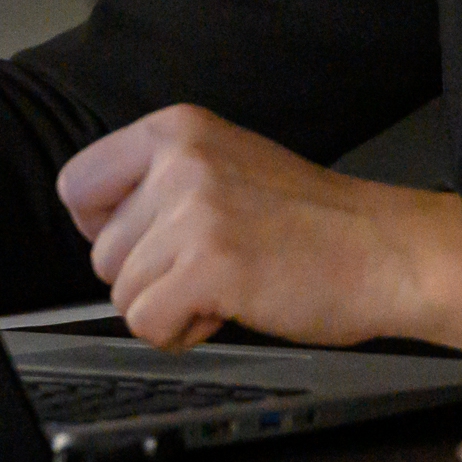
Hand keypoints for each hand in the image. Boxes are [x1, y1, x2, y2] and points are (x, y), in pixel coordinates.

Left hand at [56, 105, 461, 355]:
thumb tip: (99, 223)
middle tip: (211, 266)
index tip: (145, 242)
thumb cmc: (315, 221)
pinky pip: (148, 324)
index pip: (77, 184)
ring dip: (171, 306)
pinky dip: (184, 333)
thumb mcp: (227, 165)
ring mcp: (193, 210)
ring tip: (228, 284)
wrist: (384, 251)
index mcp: (177, 129)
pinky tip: (228, 307)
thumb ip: (162, 181)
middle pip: (100, 252)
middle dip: (149, 276)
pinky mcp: (207, 264)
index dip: (105, 229)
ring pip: (122, 294)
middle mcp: (179, 160)